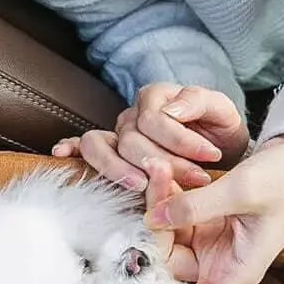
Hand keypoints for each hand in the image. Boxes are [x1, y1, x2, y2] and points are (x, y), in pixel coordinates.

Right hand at [52, 82, 249, 190]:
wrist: (219, 150)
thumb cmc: (218, 132)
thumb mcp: (222, 112)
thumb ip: (200, 102)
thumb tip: (169, 110)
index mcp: (156, 97)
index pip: (154, 119)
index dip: (180, 140)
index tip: (209, 158)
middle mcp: (131, 115)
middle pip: (129, 139)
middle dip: (163, 163)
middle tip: (195, 179)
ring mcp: (116, 134)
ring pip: (99, 146)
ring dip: (119, 170)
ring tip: (142, 186)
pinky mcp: (109, 153)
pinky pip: (82, 146)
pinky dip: (70, 148)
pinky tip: (61, 153)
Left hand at [139, 131, 283, 283]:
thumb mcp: (245, 190)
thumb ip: (194, 206)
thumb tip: (149, 220)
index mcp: (233, 274)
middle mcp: (218, 264)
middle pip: (164, 262)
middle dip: (152, 227)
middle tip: (154, 182)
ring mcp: (209, 241)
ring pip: (163, 235)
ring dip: (156, 204)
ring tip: (160, 168)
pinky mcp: (205, 219)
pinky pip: (171, 215)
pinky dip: (165, 195)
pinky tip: (166, 171)